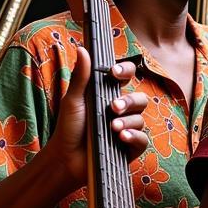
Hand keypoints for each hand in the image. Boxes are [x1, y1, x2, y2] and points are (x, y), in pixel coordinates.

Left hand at [44, 47, 148, 186]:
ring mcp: (127, 129)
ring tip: (112, 127)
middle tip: (113, 107)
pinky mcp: (130, 148)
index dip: (125, 71)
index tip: (114, 72)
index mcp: (108, 95)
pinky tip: (121, 137)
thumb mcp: (73, 101)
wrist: (65, 159)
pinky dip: (134, 137)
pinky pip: (142, 139)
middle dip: (129, 101)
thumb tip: (83, 49)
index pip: (125, 77)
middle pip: (139, 99)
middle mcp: (121, 111)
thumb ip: (82, 77)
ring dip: (127, 121)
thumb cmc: (68, 128)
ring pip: (140, 119)